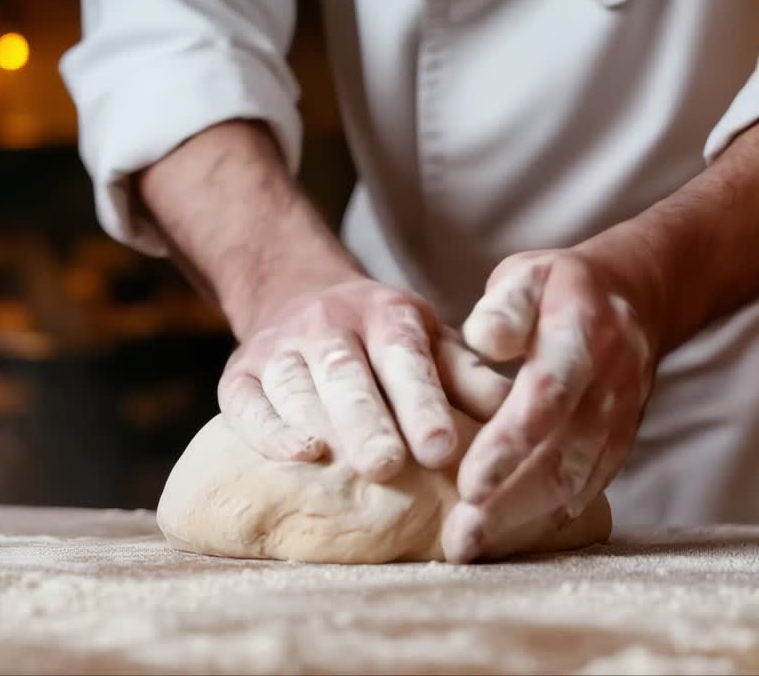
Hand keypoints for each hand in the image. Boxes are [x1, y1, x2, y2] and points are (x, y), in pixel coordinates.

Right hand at [219, 277, 509, 480]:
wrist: (295, 292)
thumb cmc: (383, 339)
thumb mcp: (430, 341)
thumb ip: (469, 377)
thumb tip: (521, 411)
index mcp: (386, 315)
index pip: (405, 357)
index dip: (422, 402)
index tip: (442, 449)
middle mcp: (329, 324)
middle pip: (347, 373)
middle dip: (367, 420)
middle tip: (386, 466)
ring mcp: (279, 348)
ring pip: (294, 384)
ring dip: (316, 424)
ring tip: (337, 466)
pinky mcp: (237, 374)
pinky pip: (245, 403)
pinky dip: (267, 430)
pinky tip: (296, 455)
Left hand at [441, 250, 659, 562]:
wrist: (636, 299)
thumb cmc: (559, 289)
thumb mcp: (530, 273)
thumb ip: (506, 303)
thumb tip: (485, 337)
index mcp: (582, 334)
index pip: (547, 397)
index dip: (509, 443)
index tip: (468, 482)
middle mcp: (609, 384)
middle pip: (560, 455)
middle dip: (508, 502)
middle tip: (459, 537)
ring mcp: (620, 419)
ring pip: (574, 483)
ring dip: (521, 520)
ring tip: (469, 547)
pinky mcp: (619, 445)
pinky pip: (586, 489)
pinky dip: (547, 519)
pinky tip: (505, 540)